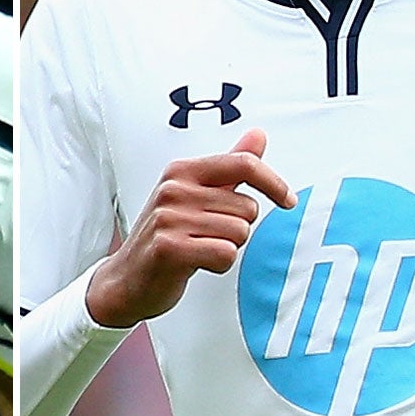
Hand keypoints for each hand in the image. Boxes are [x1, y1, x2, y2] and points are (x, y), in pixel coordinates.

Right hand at [86, 127, 295, 327]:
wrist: (126, 279)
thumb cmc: (166, 236)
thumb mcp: (196, 195)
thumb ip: (230, 166)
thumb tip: (258, 135)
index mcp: (182, 171)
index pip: (243, 164)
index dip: (274, 183)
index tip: (289, 200)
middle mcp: (174, 189)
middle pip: (247, 207)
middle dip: (238, 228)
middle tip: (208, 236)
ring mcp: (169, 218)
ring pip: (239, 233)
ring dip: (228, 247)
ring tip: (199, 248)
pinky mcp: (169, 248)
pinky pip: (225, 254)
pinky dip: (220, 264)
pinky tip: (196, 263)